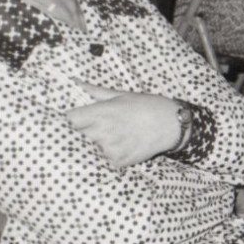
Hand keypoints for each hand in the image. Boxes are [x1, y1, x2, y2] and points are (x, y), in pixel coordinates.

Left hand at [66, 84, 183, 167]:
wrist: (173, 124)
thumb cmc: (148, 105)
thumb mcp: (123, 94)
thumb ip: (96, 91)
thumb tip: (75, 82)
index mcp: (101, 112)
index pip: (70, 119)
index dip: (76, 119)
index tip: (84, 119)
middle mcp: (102, 131)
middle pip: (80, 135)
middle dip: (89, 131)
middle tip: (107, 127)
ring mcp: (110, 148)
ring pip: (93, 148)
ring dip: (102, 144)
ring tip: (120, 136)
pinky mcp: (118, 161)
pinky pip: (106, 159)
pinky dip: (113, 154)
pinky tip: (126, 145)